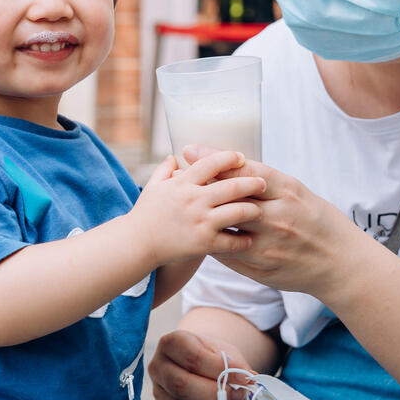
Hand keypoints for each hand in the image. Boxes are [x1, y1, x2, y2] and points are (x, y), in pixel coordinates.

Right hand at [129, 151, 264, 265]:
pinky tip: (249, 240)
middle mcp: (194, 199)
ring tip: (260, 212)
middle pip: (233, 186)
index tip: (241, 157)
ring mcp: (201, 221)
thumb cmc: (145, 215)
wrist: (136, 244)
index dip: (230, 158)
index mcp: (183, 183)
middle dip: (253, 183)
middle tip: (263, 184)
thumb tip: (174, 155)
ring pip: (238, 212)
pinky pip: (232, 241)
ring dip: (253, 211)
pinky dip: (244, 241)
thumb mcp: (152, 186)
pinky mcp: (204, 243)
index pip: (212, 163)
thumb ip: (165, 169)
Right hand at [147, 329, 253, 399]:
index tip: (244, 377)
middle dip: (217, 394)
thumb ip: (233, 362)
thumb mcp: (222, 349)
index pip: (192, 358)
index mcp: (170, 343)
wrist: (197, 363)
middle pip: (182, 386)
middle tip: (241, 394)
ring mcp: (159, 393)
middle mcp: (158, 368)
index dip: (219, 369)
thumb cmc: (210, 354)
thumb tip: (248, 378)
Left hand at [182, 144, 355, 296]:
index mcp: (289, 192)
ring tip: (181, 204)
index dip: (215, 159)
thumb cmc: (316, 220)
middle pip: (230, 196)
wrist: (340, 263)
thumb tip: (228, 163)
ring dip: (202, 215)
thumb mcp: (297, 192)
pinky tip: (198, 233)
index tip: (189, 149)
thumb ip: (266, 181)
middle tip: (176, 176)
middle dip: (201, 185)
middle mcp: (278, 217)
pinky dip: (211, 241)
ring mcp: (269, 245)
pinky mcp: (262, 267)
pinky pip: (227, 252)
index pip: (246, 170)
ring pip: (224, 227)